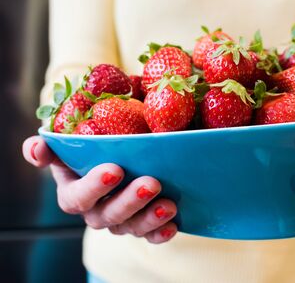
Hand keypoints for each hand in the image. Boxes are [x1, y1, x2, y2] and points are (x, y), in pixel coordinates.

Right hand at [22, 136, 176, 243]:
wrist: (121, 156)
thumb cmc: (94, 147)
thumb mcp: (72, 142)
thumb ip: (55, 145)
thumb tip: (37, 149)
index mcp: (74, 190)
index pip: (77, 197)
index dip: (94, 187)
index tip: (115, 170)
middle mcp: (95, 210)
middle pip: (107, 215)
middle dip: (129, 201)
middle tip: (151, 183)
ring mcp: (120, 221)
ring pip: (131, 227)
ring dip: (149, 218)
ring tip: (169, 205)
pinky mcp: (141, 226)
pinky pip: (150, 236)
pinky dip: (161, 233)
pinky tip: (174, 224)